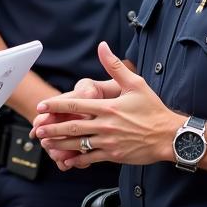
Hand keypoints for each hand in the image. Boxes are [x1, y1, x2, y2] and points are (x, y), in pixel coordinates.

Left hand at [33, 42, 179, 170]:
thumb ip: (114, 66)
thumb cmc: (153, 109)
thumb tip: (102, 46)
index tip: (41, 106)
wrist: (169, 136)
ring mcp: (108, 141)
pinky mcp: (113, 155)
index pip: (76, 105)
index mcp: (108, 107)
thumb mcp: (135, 83)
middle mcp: (105, 125)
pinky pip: (90, 158)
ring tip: (46, 143)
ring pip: (78, 144)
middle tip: (37, 129)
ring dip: (59, 144)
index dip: (56, 106)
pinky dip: (77, 159)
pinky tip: (66, 160)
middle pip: (72, 127)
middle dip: (52, 128)